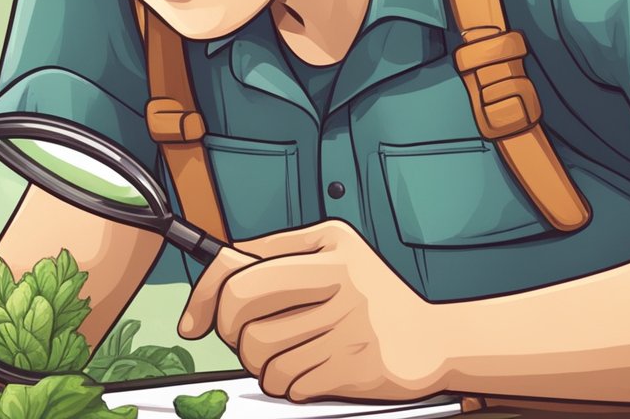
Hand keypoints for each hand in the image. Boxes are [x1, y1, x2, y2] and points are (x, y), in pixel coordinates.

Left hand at [178, 219, 454, 402]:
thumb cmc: (374, 299)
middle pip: (241, 308)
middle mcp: (341, 278)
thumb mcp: (334, 255)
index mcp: (329, 245)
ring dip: (263, 364)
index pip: (239, 266)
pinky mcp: (355, 365)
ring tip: (288, 356)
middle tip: (247, 338)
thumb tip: (215, 275)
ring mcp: (349, 323)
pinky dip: (288, 384)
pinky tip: (310, 372)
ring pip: (260, 352)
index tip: (195, 320)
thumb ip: (277, 254)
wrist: (434, 340)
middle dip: (232, 332)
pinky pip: (287, 382)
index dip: (205, 296)